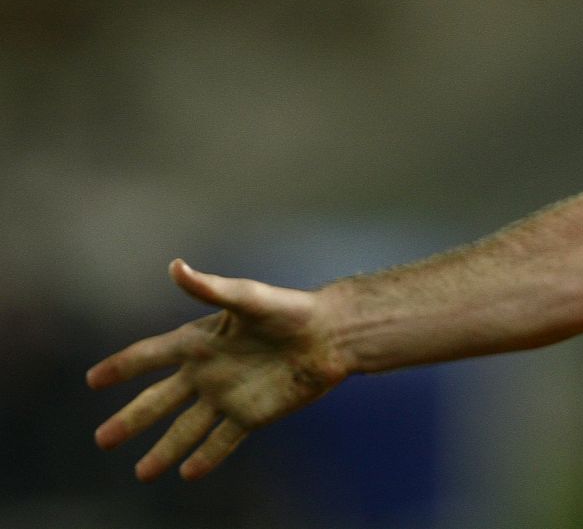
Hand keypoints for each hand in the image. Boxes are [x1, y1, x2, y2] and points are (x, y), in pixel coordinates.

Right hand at [87, 259, 348, 480]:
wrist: (332, 335)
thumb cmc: (290, 309)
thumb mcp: (247, 297)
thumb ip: (210, 287)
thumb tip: (175, 266)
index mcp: (202, 341)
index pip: (151, 355)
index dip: (122, 366)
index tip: (93, 379)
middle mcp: (209, 371)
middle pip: (160, 400)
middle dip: (131, 420)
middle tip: (102, 440)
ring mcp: (229, 395)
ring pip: (187, 428)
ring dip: (163, 450)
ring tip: (141, 473)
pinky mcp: (253, 414)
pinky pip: (224, 440)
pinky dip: (207, 457)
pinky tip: (188, 473)